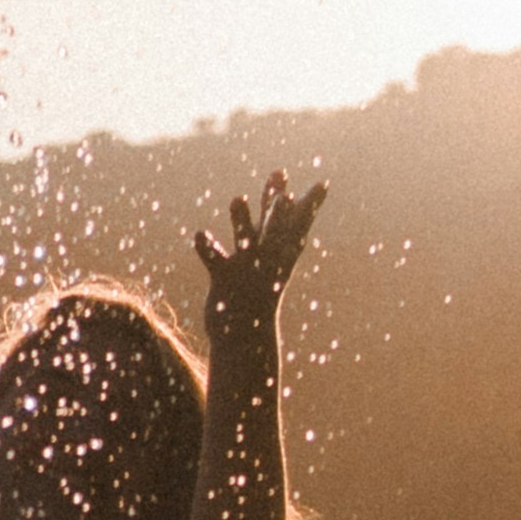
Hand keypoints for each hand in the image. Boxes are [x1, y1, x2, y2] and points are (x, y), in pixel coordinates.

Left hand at [192, 167, 324, 333]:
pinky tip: (199, 235)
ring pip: (246, 242)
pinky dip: (207, 249)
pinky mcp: (224, 279)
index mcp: (283, 252)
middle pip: (276, 232)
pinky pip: (215, 261)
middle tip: (285, 197)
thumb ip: (279, 218)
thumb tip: (295, 191)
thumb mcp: (273, 251)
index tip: (322, 185)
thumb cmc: (260, 285)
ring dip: (241, 222)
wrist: (246, 334)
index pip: (299, 225)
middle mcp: (268, 259)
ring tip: (237, 198)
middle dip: (279, 216)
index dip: (310, 206)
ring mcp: (247, 269)